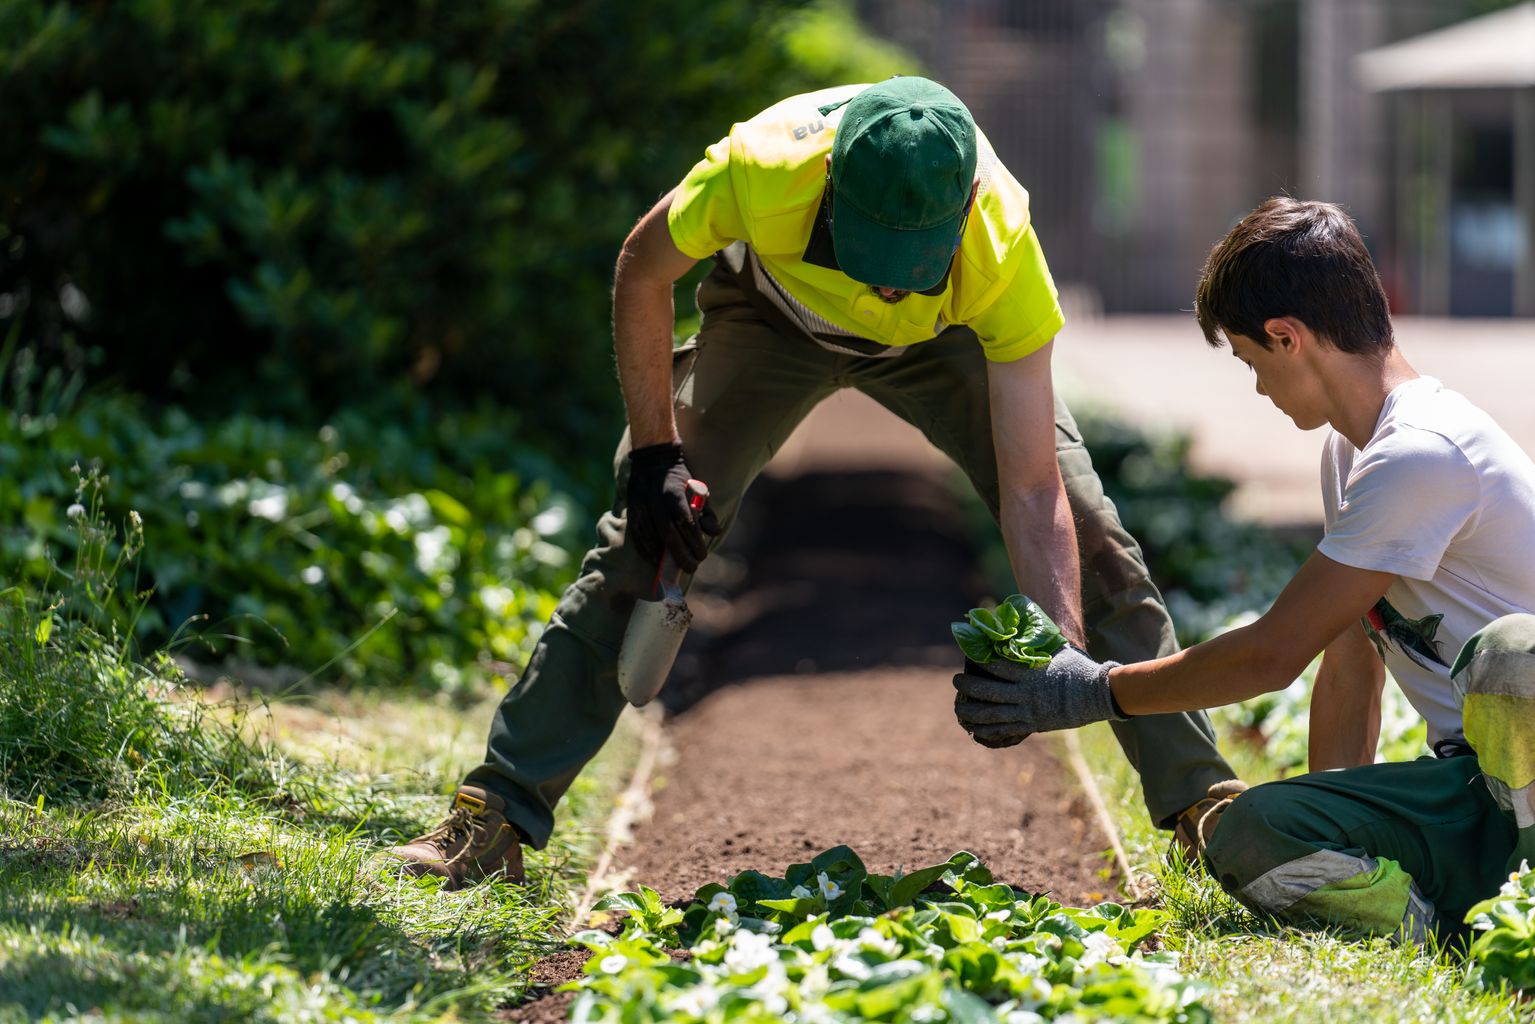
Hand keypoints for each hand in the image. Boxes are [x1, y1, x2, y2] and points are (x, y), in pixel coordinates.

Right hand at [626, 442, 720, 572]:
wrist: (652, 458)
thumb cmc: (680, 477)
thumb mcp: (698, 489)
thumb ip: (706, 511)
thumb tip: (715, 532)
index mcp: (675, 493)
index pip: (686, 523)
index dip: (695, 542)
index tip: (703, 555)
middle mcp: (656, 500)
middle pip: (669, 534)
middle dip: (682, 555)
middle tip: (692, 568)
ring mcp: (641, 505)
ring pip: (652, 537)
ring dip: (663, 556)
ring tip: (675, 568)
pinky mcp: (632, 509)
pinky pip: (637, 534)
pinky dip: (646, 549)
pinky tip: (655, 560)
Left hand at [953, 646, 1124, 746]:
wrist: (1098, 695)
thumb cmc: (1079, 670)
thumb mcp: (1057, 652)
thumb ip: (1038, 647)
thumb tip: (1024, 632)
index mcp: (1030, 674)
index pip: (997, 667)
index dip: (980, 662)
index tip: (968, 657)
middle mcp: (1025, 694)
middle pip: (988, 691)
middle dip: (968, 686)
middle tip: (955, 681)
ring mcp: (1028, 711)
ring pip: (992, 714)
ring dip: (971, 711)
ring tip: (958, 707)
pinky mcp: (1033, 724)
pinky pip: (1005, 730)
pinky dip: (988, 730)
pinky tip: (974, 729)